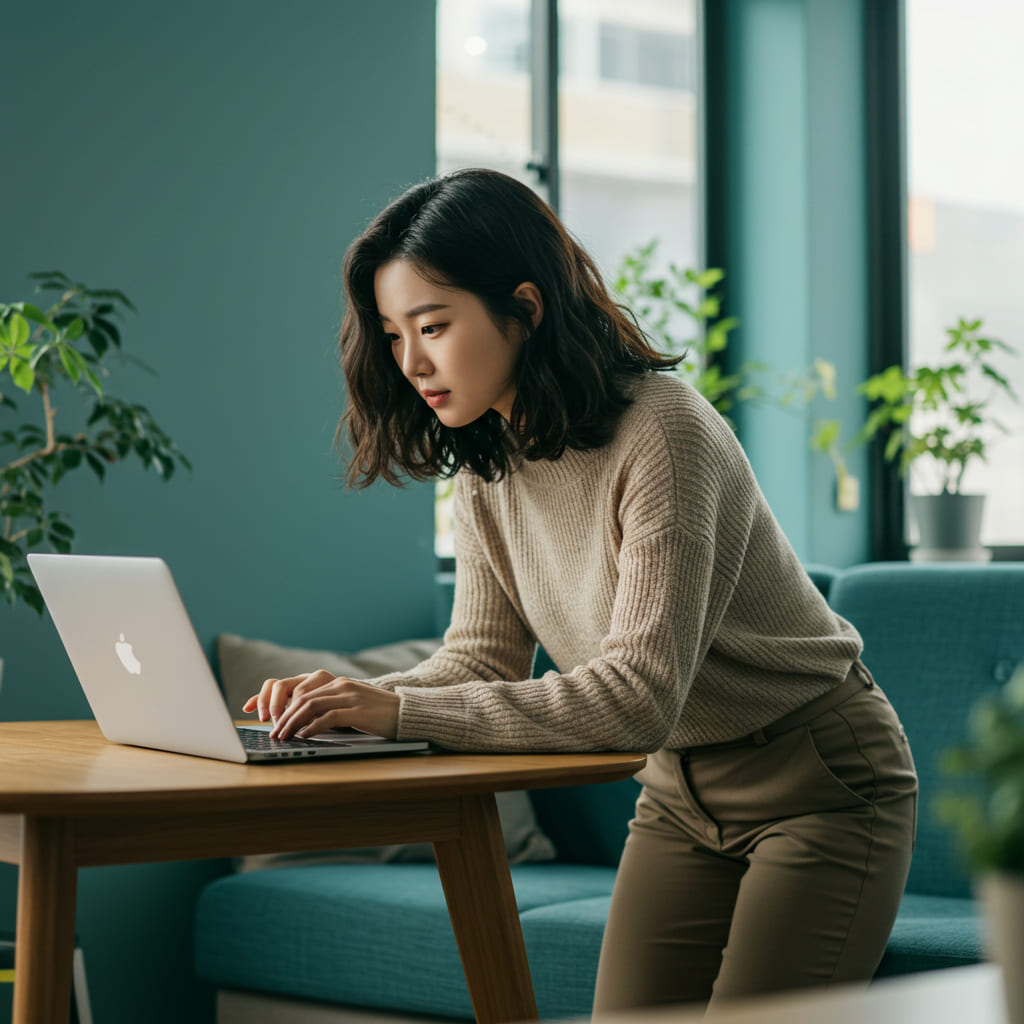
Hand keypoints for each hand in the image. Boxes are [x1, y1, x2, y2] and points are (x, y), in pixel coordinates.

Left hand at [242, 670, 399, 739]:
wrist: (407, 712)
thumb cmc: (379, 714)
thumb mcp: (352, 706)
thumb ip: (331, 708)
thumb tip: (304, 723)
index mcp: (337, 683)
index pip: (301, 690)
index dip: (281, 704)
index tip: (268, 719)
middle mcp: (341, 685)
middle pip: (301, 697)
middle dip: (283, 716)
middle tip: (274, 733)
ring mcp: (349, 696)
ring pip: (310, 706)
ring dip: (292, 723)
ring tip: (283, 737)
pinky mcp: (357, 710)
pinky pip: (328, 717)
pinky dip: (312, 728)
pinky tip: (304, 737)